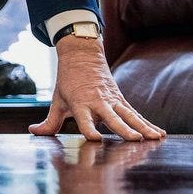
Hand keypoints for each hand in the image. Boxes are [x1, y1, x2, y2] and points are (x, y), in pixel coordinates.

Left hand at [29, 36, 165, 141]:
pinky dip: (147, 123)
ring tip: (154, 138)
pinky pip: (135, 113)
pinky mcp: (121, 99)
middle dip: (123, 129)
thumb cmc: (68, 80)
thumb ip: (49, 121)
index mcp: (80, 103)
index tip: (95, 139)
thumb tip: (33, 131)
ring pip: (129, 115)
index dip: (89, 128)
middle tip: (134, 139)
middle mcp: (98, 101)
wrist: (83, 54)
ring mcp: (112, 100)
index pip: (84, 118)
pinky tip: (159, 134)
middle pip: (112, 117)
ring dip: (142, 127)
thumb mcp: (57, 100)